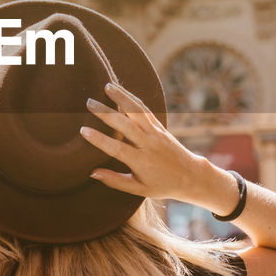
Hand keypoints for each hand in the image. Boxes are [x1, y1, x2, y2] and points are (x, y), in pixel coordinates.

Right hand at [80, 83, 235, 210]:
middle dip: (106, 112)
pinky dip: (133, 99)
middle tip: (89, 103)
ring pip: (137, 111)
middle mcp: (148, 144)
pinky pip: (145, 110)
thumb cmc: (162, 185)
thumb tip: (92, 173)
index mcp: (141, 161)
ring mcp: (155, 133)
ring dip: (122, 97)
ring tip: (107, 85)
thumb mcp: (139, 189)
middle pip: (125, 125)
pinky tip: (122, 91)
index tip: (83, 131)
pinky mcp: (160, 126)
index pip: (117, 148)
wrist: (191, 176)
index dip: (99, 140)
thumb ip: (115, 181)